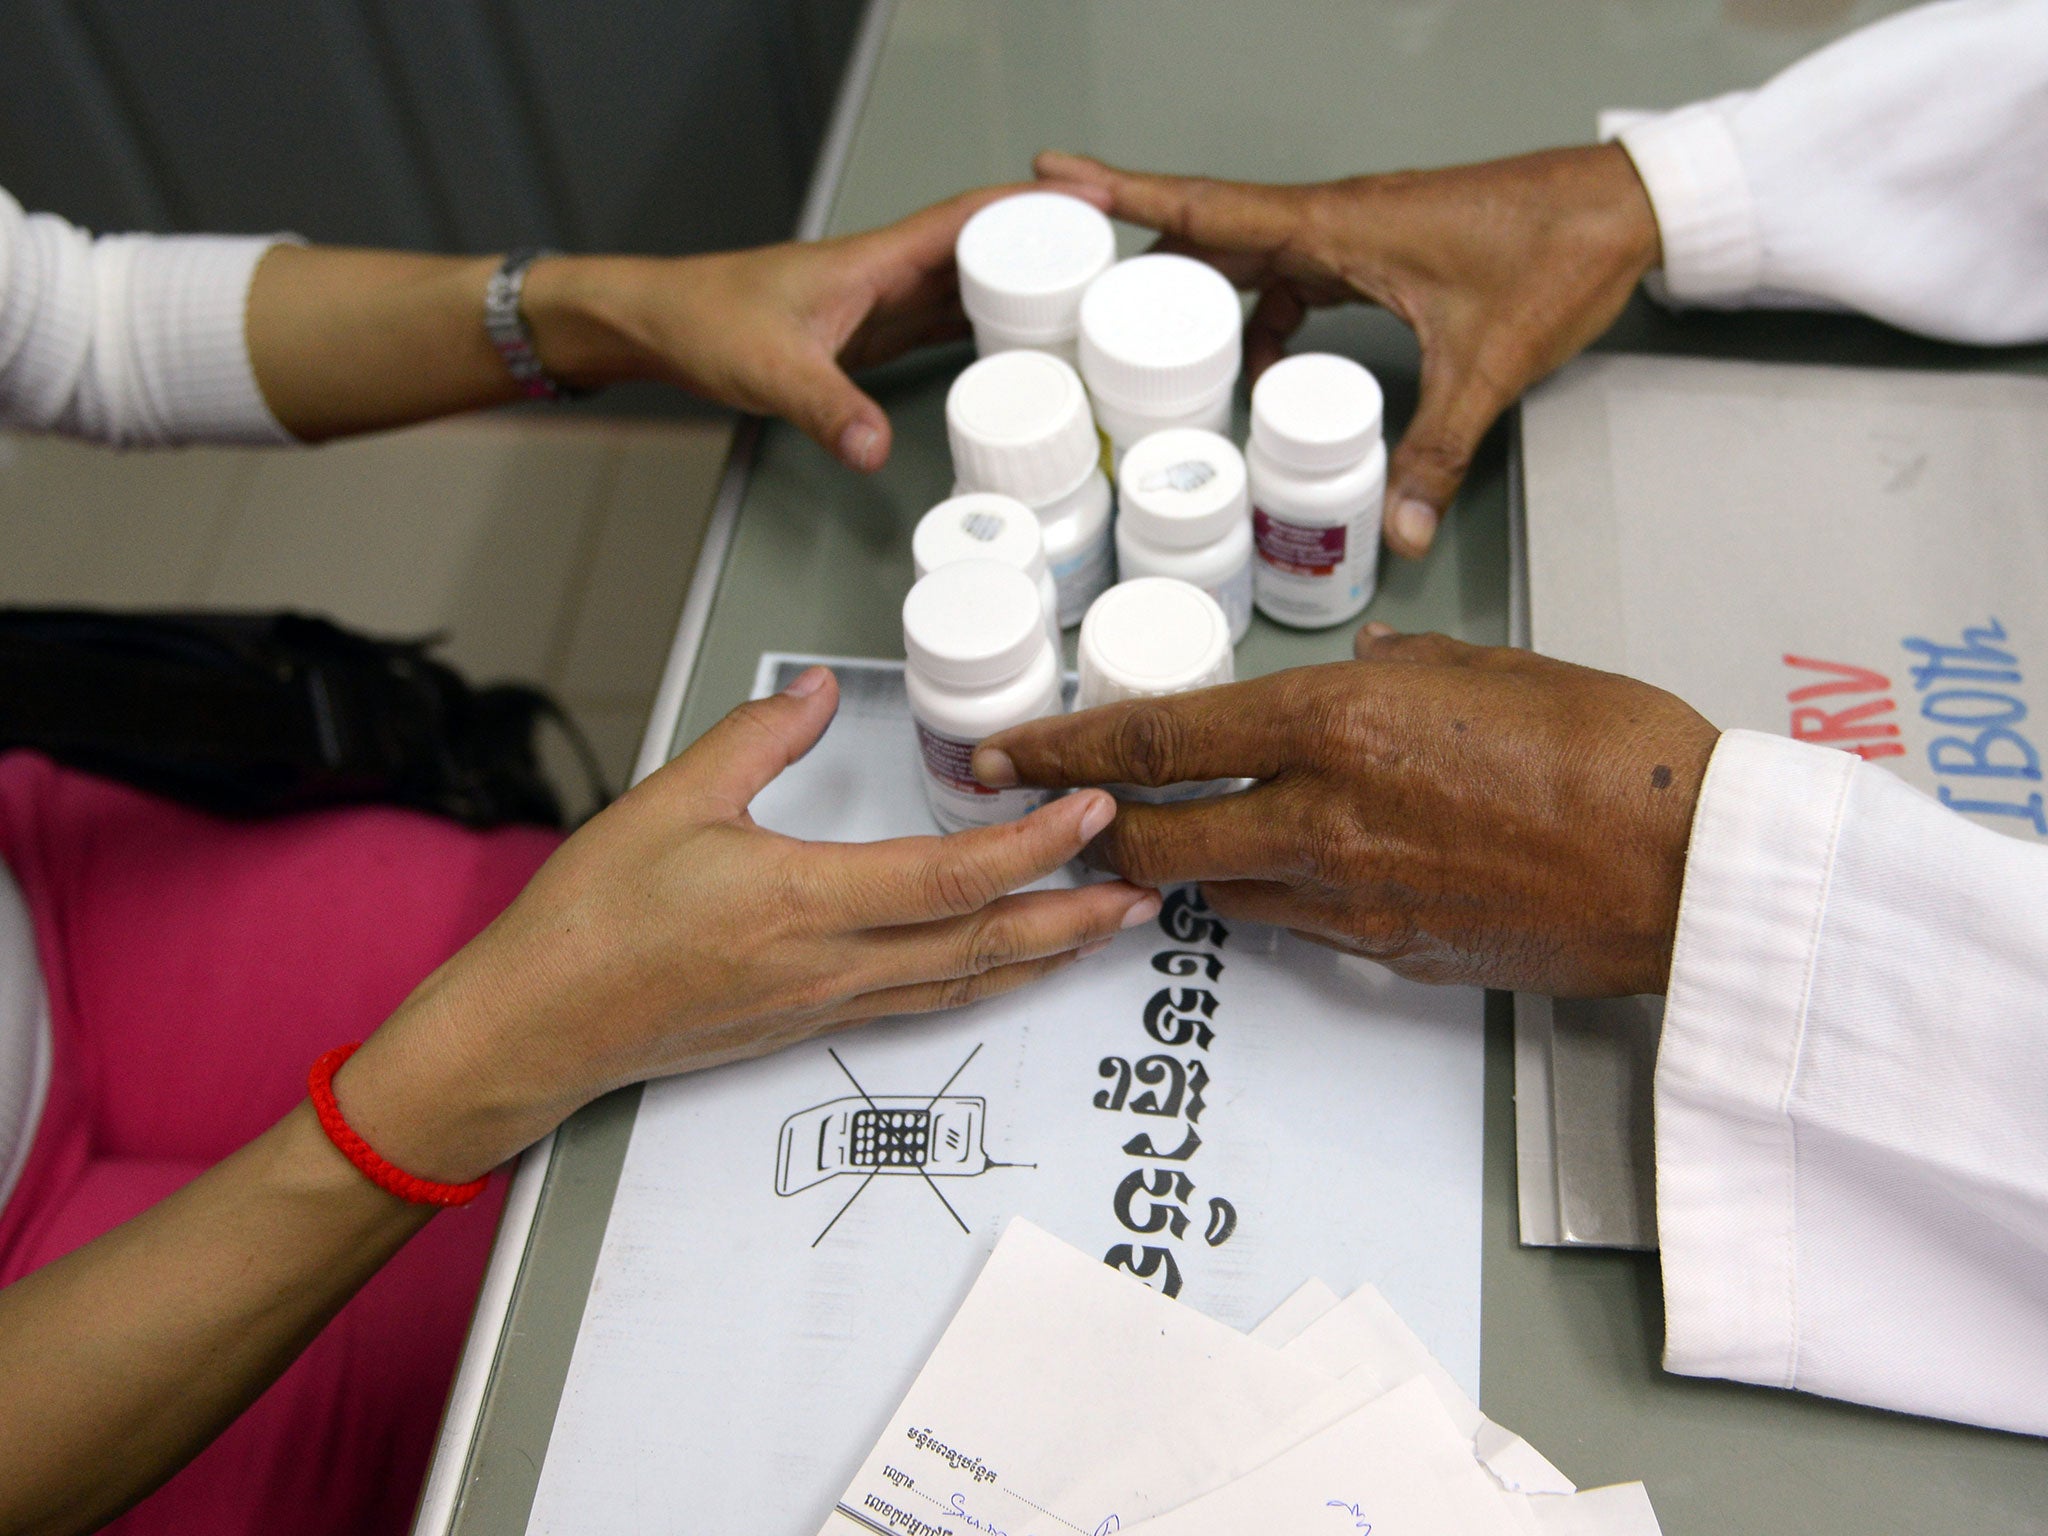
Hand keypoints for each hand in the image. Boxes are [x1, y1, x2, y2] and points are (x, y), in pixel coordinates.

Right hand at [341, 666, 1157, 1179]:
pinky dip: (980, 983)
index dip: (1036, 845)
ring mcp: (825, 1004)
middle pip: (984, 944)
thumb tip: (819, 689)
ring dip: (1043, 957)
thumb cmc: (591, 922)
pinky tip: (1003, 971)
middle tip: (1144, 891)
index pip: (953, 877)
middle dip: (1075, 918)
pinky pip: (921, 1004)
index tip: (1094, 811)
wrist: (539, 1027)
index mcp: (804, 901)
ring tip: (1102, 932)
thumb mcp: (670, 801)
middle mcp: (831, 964)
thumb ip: (758, 738)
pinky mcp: (809, 1025)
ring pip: (962, 984)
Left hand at [524, 182, 1109, 471]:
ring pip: (966, 286)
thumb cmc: (703, 322)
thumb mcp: (769, 368)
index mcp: (873, 260)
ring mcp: (878, 302)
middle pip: (982, 251)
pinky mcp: (868, 333)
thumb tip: (875, 450)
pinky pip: (941, 322)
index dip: (1031, 211)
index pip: (966, 220)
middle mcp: (883, 274)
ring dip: (1020, 293)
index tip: (1088, 208)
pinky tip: (1012, 351)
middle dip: (1046, 254)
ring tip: (1083, 312)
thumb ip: (826, 409)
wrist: (657, 326)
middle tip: (1110, 273)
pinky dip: (982, 330)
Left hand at [973, 629, 1717, 995]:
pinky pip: (1292, 925)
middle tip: (1049, 816)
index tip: (1001, 754)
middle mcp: (1321, 817)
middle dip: (1087, 829)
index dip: (1061, 752)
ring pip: (1214, 889)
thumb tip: (1358, 668)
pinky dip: (1266, 895)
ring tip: (1164, 840)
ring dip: (1176, 865)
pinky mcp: (1386, 953)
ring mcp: (1349, 898)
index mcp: (1336, 724)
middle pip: (1153, 838)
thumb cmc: (1604, 744)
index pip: (1155, 740)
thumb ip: (1396, 670)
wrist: (1684, 864)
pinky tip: (1282, 871)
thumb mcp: (1483, 665)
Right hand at [1034, 145, 1659, 556]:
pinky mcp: (1377, 252)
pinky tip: (1260, 375)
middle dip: (1139, 261)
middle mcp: (1334, 220)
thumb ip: (1439, 452)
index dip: (1126, 195)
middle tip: (1070, 289)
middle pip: (1210, 236)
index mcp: (1338, 226)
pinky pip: (1295, 282)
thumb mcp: (1490, 362)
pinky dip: (1267, 323)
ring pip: (1250, 262)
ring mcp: (1353, 234)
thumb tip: (1401, 535)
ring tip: (1154, 353)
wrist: (1627, 208)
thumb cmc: (1558, 252)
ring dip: (1204, 301)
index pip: (1209, 210)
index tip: (1053, 177)